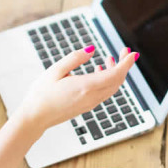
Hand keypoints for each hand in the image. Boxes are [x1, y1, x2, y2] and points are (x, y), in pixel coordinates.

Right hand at [18, 45, 137, 133]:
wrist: (35, 117)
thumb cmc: (42, 94)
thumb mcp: (55, 70)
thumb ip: (75, 58)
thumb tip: (91, 50)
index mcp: (85, 86)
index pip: (115, 74)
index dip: (126, 63)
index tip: (132, 53)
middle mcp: (92, 97)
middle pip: (117, 81)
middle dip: (124, 65)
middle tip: (124, 51)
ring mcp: (90, 103)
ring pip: (112, 87)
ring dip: (116, 72)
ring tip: (110, 58)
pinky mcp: (87, 106)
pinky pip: (104, 92)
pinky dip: (108, 80)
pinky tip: (99, 71)